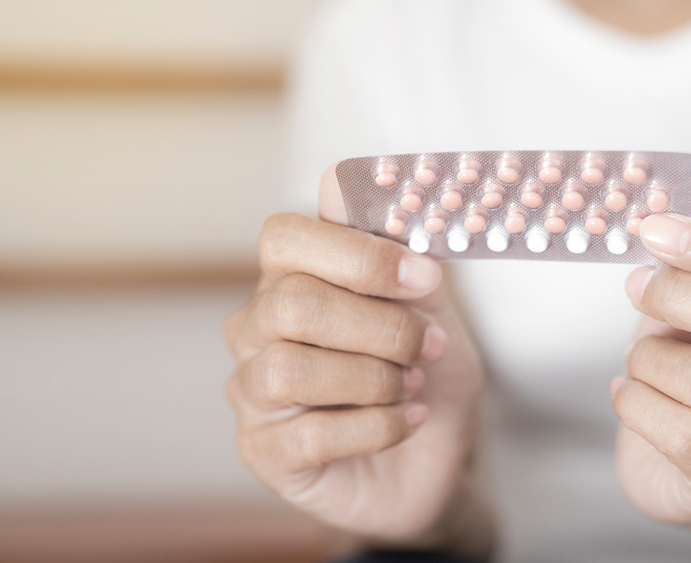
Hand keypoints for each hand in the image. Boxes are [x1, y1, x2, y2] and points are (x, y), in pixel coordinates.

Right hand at [225, 166, 484, 540]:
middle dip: (380, 327)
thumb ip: (393, 249)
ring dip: (373, 379)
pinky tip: (405, 422)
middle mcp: (257, 329)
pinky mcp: (264, 453)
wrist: (437, 455)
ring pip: (289, 369)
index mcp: (291, 279)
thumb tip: (340, 179)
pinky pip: (309, 435)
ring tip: (411, 387)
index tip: (426, 278)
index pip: (284, 237)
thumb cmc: (424, 372)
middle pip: (291, 304)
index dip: (358, 254)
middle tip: (427, 347)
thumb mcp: (429, 306)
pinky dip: (375, 427)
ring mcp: (253, 393)